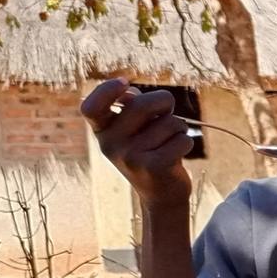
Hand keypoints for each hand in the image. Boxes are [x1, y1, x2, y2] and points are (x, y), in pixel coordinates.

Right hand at [80, 77, 191, 205]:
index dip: (106, 90)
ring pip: (169, 122)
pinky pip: (181, 139)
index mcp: (102, 132)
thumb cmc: (150, 150)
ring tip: (169, 142)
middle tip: (167, 112)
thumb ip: (133, 106)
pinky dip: (186, 142)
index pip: (91, 108)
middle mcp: (111, 145)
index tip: (124, 82)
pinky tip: (177, 155)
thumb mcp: (135, 128)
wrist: (161, 195)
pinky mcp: (154, 167)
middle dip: (164, 102)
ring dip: (178, 127)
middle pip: (142, 104)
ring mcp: (131, 157)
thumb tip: (130, 93)